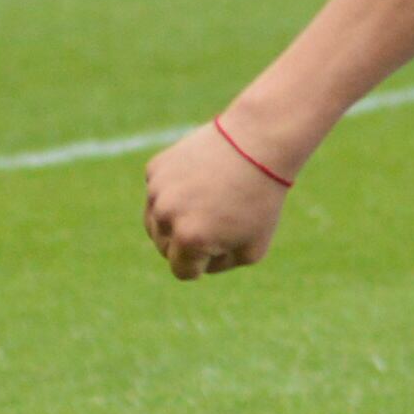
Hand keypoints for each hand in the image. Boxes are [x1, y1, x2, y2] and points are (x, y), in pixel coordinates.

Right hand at [143, 121, 290, 279]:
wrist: (257, 143)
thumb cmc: (260, 200)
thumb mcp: (252, 248)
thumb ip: (219, 265)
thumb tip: (195, 264)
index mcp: (189, 240)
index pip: (183, 271)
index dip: (204, 263)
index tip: (223, 243)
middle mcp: (165, 215)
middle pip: (165, 247)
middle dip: (188, 242)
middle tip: (218, 219)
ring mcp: (156, 190)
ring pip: (156, 221)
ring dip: (176, 219)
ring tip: (208, 201)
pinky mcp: (154, 169)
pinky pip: (158, 194)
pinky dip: (174, 192)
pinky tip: (200, 179)